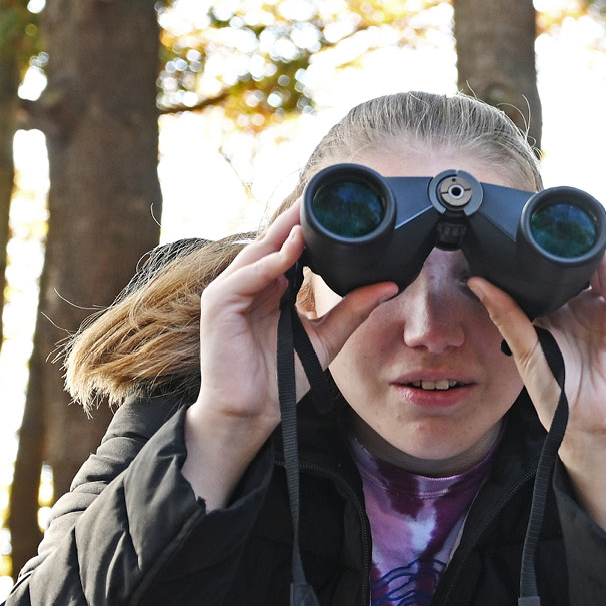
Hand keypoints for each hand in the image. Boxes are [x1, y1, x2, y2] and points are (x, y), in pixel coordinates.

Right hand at [183, 206, 398, 508]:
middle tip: (319, 194)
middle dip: (293, 219)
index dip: (306, 227)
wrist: (253, 412)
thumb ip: (353, 309)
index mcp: (271, 288)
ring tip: (306, 214)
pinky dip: (267, 265)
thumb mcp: (327, 337)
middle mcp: (248, 285)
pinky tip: (288, 254)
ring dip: (281, 234)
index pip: (288, 249)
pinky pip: (244, 278)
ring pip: (257, 254)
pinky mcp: (217, 306)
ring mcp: (229, 293)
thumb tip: (388, 285)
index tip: (333, 208)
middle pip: (271, 243)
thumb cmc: (282, 376)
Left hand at [470, 248, 605, 536]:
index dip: (532, 256)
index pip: (543, 277)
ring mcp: (603, 313)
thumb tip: (478, 282)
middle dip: (560, 245)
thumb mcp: (524, 349)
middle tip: (543, 215)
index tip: (515, 230)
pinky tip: (597, 247)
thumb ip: (506, 314)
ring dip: (585, 248)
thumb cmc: (557, 395)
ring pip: (594, 272)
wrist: (587, 425)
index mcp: (553, 316)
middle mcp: (579, 310)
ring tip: (570, 220)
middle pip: (570, 269)